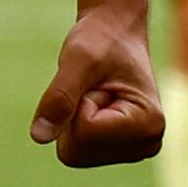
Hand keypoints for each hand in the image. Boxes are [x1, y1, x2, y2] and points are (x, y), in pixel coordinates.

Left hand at [29, 2, 163, 166]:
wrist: (115, 32)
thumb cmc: (101, 39)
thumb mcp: (78, 60)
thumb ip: (60, 97)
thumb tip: (39, 137)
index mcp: (148, 124)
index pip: (85, 133)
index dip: (79, 102)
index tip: (100, 80)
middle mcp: (148, 143)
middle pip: (77, 152)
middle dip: (74, 116)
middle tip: (96, 88)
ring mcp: (133, 150)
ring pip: (73, 154)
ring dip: (73, 120)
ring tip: (96, 94)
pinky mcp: (118, 150)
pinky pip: (74, 151)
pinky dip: (74, 127)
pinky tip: (96, 106)